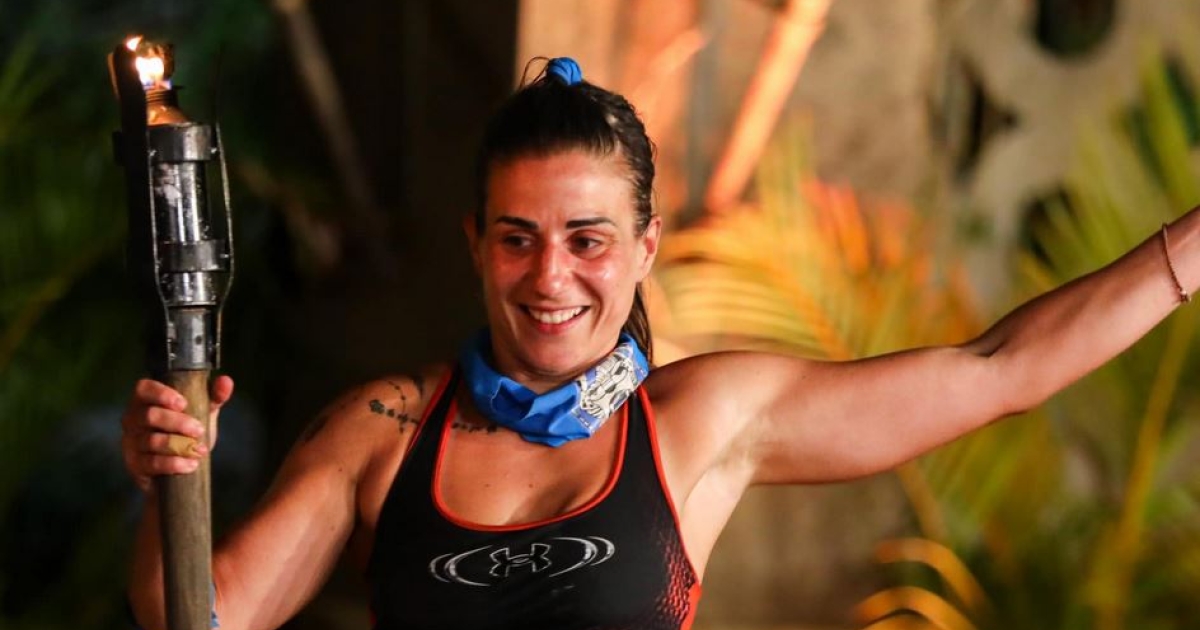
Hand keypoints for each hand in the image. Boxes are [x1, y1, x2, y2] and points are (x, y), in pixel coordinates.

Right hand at [120, 375, 233, 491]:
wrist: (181, 465)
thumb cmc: (187, 430)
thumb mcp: (202, 411)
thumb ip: (214, 396)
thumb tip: (226, 381)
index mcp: (146, 399)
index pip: (144, 389)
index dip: (161, 394)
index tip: (183, 403)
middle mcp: (133, 418)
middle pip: (150, 415)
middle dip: (178, 422)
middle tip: (199, 430)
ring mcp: (131, 442)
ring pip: (152, 441)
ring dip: (179, 445)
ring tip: (200, 450)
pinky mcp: (135, 464)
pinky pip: (152, 463)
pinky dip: (174, 463)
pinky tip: (190, 464)